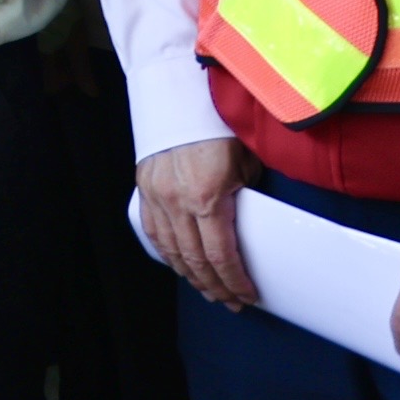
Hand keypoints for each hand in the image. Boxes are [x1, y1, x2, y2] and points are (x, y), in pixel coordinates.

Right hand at [137, 137, 261, 310]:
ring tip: (208, 290)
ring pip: (172, 251)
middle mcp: (178, 201)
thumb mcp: (246, 163)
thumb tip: (255, 222)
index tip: (248, 296)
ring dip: (191, 276)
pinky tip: (180, 265)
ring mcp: (157, 196)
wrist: (178, 98)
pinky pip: (153, 232)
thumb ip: (246, 197)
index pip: (221, 255)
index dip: (235, 281)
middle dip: (216, 286)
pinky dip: (167, 254)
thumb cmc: (219, 128)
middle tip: (231, 302)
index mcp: (208, 196)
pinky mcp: (144, 188)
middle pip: (196, 260)